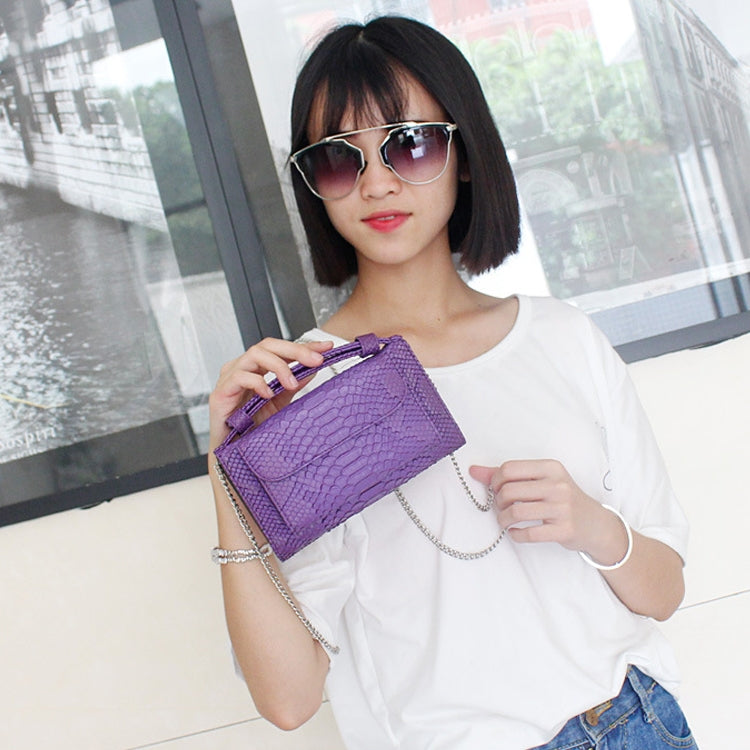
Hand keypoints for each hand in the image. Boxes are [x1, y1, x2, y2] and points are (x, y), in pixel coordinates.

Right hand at [208, 338, 332, 450]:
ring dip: (278, 366)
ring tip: (292, 384)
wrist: (233, 453)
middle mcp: (242, 367)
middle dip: (295, 350)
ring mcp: (229, 377)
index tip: (326, 347)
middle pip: (268, 345)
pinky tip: (268, 394)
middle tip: (315, 360)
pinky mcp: (220, 392)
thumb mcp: (280, 403)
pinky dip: (257, 382)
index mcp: (256, 367)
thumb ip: (293, 385)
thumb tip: (313, 369)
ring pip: (254, 354)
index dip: (303, 346)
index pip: (280, 348)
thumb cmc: (251, 428)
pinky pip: (239, 377)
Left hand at [469, 460, 627, 563]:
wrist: (596, 524)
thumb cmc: (563, 499)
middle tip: (501, 507)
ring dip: (503, 519)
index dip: (495, 481)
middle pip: (509, 491)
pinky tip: (516, 532)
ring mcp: (562, 508)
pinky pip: (528, 533)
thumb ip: (508, 475)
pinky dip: (515, 534)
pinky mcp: (564, 530)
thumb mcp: (542, 480)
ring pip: (516, 512)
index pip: (509, 469)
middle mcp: (558, 485)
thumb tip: (474, 471)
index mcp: (551, 468)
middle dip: (498, 502)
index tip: (497, 490)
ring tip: (505, 521)